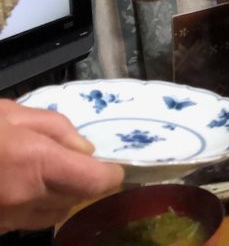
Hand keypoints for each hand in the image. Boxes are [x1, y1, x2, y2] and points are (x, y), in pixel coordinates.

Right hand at [0, 100, 122, 233]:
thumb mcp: (9, 112)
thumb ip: (55, 129)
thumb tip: (84, 149)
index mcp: (35, 163)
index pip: (94, 182)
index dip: (109, 175)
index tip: (111, 166)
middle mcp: (24, 198)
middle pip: (76, 200)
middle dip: (82, 183)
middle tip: (72, 163)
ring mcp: (3, 219)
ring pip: (51, 216)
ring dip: (58, 198)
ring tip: (43, 175)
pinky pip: (23, 223)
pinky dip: (31, 208)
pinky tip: (16, 187)